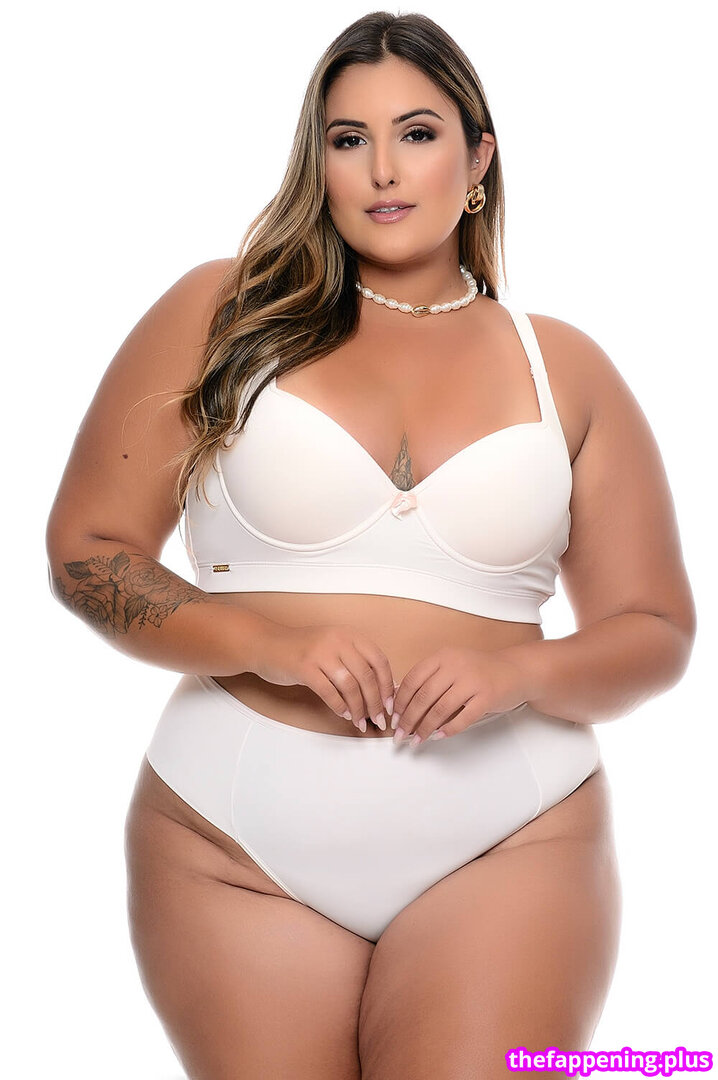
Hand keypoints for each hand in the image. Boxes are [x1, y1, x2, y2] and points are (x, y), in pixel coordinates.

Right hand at [248, 622, 394, 732]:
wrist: (267, 644)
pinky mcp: (304, 667)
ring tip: (361, 721)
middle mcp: (338, 640)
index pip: (379, 661)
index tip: (390, 704)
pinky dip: (340, 707)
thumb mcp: (333, 646)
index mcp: (349, 635)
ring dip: (359, 708)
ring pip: (350, 686)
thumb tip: (382, 689)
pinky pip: (329, 692)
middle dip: (376, 702)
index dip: (387, 685)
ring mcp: (320, 653)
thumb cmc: (303, 649)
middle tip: (379, 719)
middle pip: (367, 676)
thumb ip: (356, 662)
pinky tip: (344, 714)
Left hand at [391, 646, 528, 745]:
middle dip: (408, 719)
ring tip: (416, 740)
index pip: (413, 680)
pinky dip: (447, 730)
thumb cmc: (480, 671)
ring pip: (440, 710)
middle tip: (400, 734)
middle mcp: (456, 666)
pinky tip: (438, 736)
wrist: (516, 670)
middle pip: (423, 697)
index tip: (393, 717)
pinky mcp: (487, 697)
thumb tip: (402, 703)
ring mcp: (472, 681)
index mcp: (443, 656)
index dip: (400, 701)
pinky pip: (462, 718)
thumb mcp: (453, 665)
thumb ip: (431, 678)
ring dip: (424, 728)